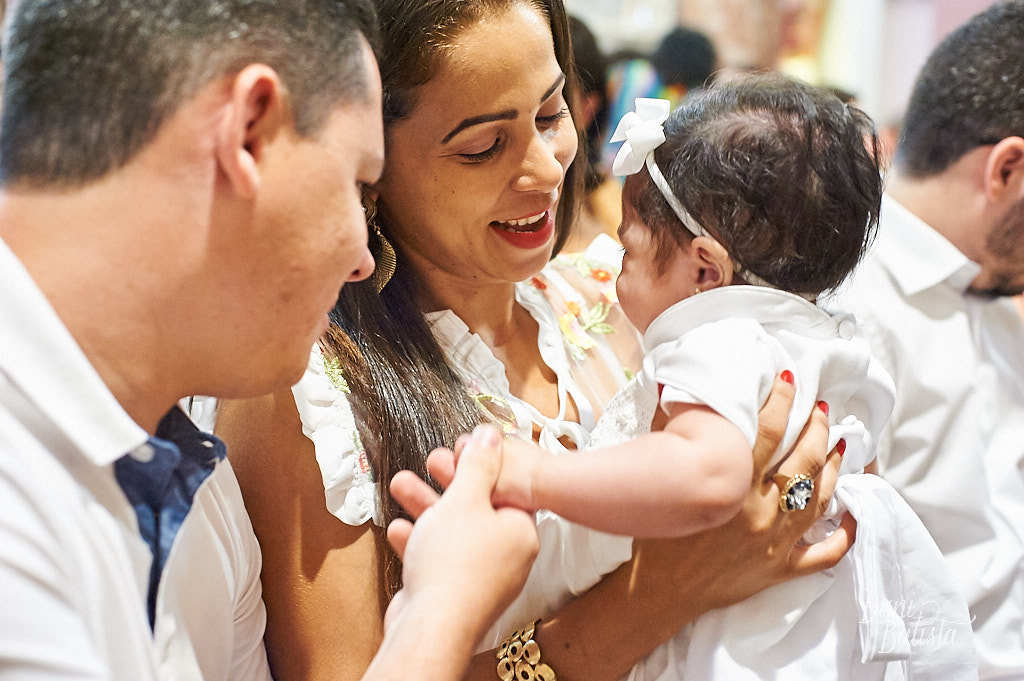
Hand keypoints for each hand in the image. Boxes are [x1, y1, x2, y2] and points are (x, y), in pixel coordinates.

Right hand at [383, 425, 539, 650]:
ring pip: (452, 531)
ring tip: (400, 484)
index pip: (506, 487)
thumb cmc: (454, 566)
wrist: (431, 627)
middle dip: (446, 483)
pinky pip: (439, 557)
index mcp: (520, 531)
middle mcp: (506, 555)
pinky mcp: (455, 592)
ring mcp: (481, 576)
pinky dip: (419, 540)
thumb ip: (477, 465)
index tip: (459, 448)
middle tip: (430, 461)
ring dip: (426, 507)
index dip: (481, 465)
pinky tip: (399, 528)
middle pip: (475, 507)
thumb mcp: (465, 499)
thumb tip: (489, 435)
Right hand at [634, 374, 854, 620]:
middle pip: (801, 461)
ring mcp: (775, 541)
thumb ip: (671, 432)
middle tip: (821, 409)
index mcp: (732, 486)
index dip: (780, 402)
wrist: (660, 590)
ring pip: (819, 498)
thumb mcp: (659, 476)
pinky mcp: (781, 567)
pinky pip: (825, 552)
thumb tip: (678, 391)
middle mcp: (760, 511)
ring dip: (833, 467)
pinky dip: (844, 534)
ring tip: (839, 443)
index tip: (788, 381)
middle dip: (815, 429)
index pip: (766, 432)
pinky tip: (853, 512)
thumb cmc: (656, 535)